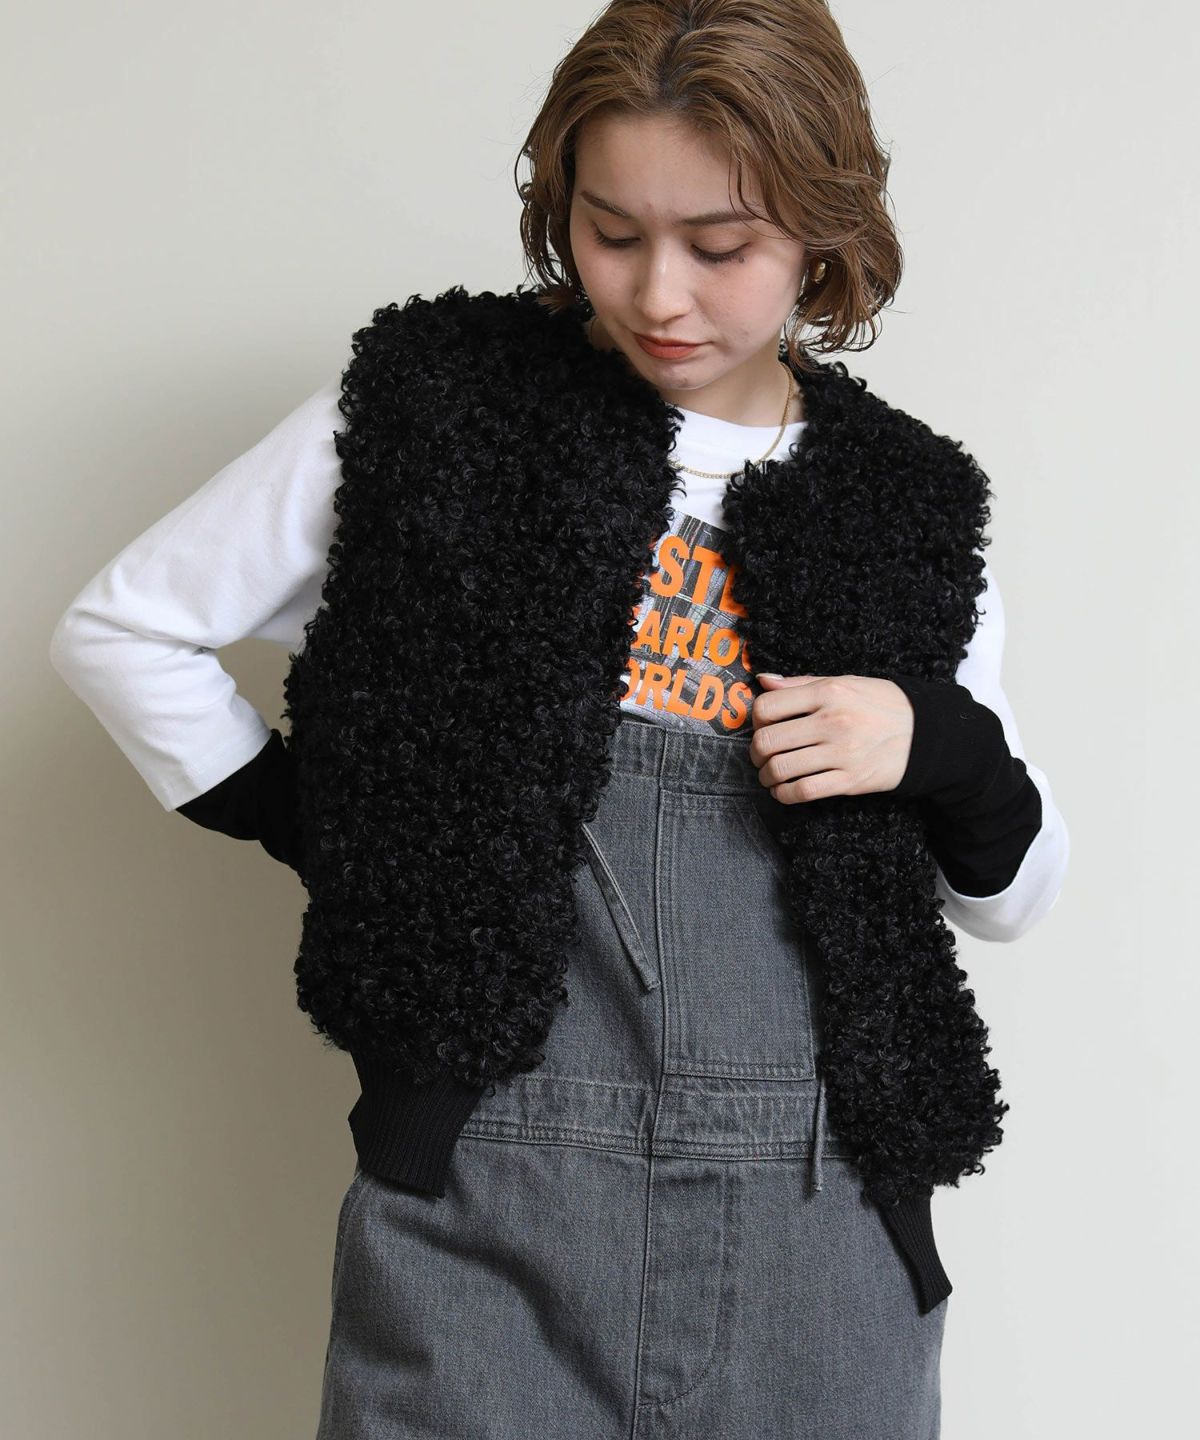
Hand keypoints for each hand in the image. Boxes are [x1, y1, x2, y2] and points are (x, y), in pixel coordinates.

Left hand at [749, 673, 913, 803]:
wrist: (927, 734)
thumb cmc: (884, 705)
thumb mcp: (846, 682)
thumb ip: (802, 683)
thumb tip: (764, 680)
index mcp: (829, 692)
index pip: (767, 707)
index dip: (755, 720)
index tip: (761, 727)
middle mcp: (832, 721)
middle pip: (767, 741)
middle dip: (755, 752)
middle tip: (760, 755)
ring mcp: (841, 753)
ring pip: (780, 769)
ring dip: (767, 776)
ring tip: (770, 774)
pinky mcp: (850, 780)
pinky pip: (803, 792)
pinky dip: (784, 794)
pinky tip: (784, 790)